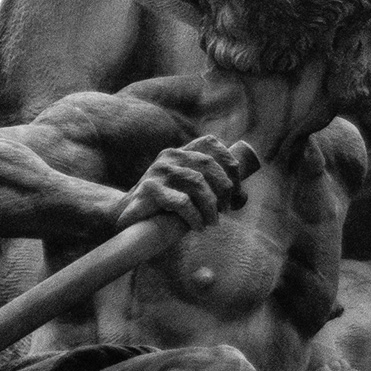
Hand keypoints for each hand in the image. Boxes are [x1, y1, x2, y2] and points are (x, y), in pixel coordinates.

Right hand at [117, 134, 243, 230]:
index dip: (230, 163)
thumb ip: (213, 189)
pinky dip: (195, 216)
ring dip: (211, 207)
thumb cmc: (165, 206)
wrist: (126, 216)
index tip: (236, 188)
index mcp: (180, 153)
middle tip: (225, 210)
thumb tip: (243, 197)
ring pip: (198, 183)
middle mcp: (170, 157)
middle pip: (209, 165)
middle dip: (225, 189)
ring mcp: (158, 172)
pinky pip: (182, 201)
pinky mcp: (149, 190)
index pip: (210, 144)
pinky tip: (197, 226)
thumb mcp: (190, 192)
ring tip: (211, 222)